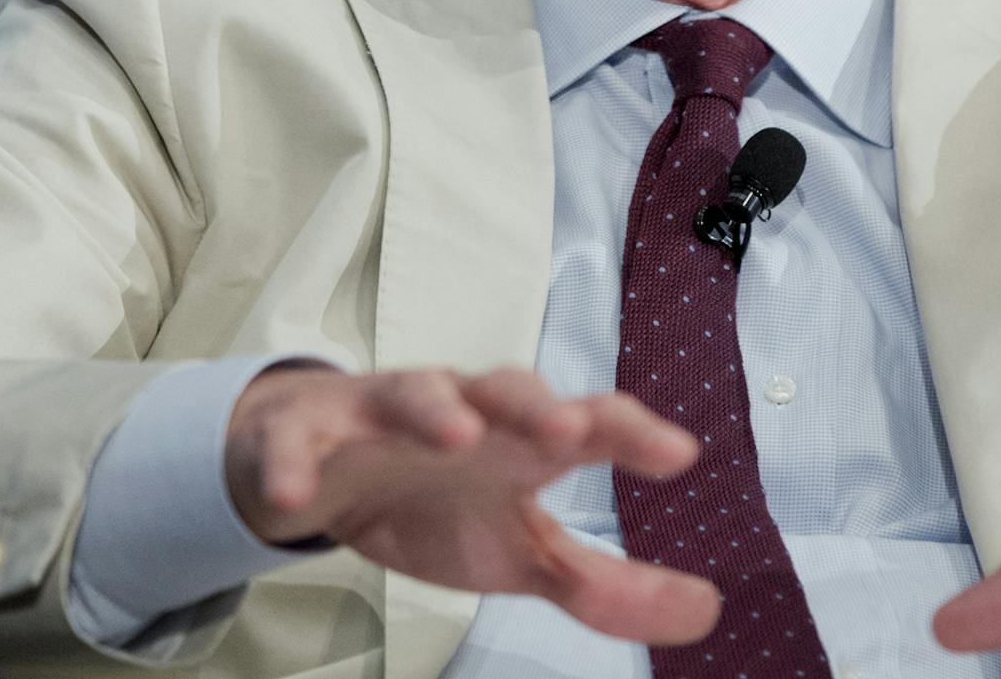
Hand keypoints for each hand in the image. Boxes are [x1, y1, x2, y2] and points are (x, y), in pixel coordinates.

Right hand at [223, 364, 719, 645]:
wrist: (319, 470)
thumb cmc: (435, 499)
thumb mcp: (521, 551)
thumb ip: (604, 583)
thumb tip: (706, 610)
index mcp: (517, 438)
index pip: (585, 420)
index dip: (630, 432)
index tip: (678, 454)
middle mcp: (459, 411)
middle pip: (502, 391)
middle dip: (533, 404)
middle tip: (565, 430)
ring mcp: (380, 416)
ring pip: (411, 394)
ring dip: (434, 410)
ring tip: (457, 436)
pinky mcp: (309, 435)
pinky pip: (299, 445)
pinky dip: (294, 463)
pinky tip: (295, 493)